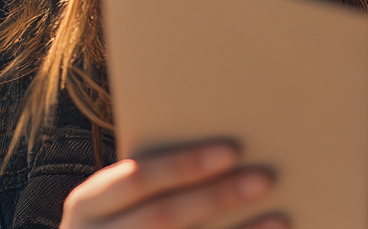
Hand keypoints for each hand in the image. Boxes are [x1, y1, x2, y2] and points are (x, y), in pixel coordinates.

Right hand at [60, 140, 287, 228]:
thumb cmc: (119, 220)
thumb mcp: (117, 200)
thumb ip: (154, 177)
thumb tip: (228, 148)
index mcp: (87, 205)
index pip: (138, 178)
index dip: (184, 165)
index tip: (232, 150)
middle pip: (164, 217)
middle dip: (217, 197)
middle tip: (265, 178)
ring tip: (280, 218)